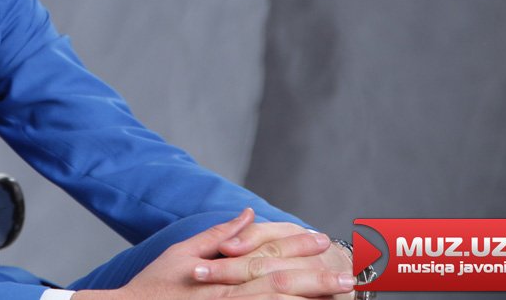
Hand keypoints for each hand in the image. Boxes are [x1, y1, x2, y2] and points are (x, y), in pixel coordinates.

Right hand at [75, 209, 354, 299]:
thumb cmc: (154, 285)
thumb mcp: (181, 253)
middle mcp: (228, 297)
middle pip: (281, 288)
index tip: (322, 240)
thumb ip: (217, 235)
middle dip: (317, 281)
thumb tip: (247, 214)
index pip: (266, 257)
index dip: (296, 248)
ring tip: (341, 296)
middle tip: (351, 275)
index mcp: (220, 274)